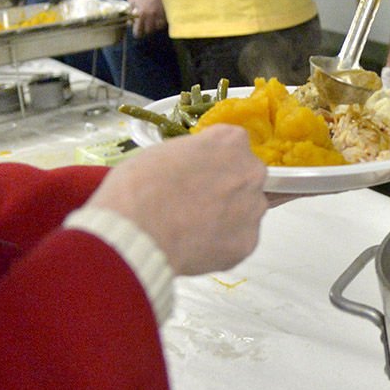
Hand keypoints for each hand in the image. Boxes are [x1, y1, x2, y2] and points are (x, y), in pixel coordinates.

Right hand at [86, 125, 267, 275]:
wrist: (136, 232)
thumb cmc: (139, 188)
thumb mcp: (164, 152)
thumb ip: (193, 157)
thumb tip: (193, 170)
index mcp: (231, 141)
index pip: (232, 147)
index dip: (212, 163)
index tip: (197, 175)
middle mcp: (251, 171)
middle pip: (245, 178)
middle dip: (225, 190)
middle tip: (195, 205)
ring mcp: (253, 208)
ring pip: (246, 211)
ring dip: (227, 219)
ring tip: (193, 230)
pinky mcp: (249, 241)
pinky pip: (239, 241)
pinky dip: (222, 246)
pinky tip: (195, 247)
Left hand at [127, 0, 166, 37]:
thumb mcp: (131, 2)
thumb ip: (130, 13)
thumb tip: (129, 23)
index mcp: (141, 14)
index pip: (139, 30)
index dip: (137, 33)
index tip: (137, 33)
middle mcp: (151, 16)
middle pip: (149, 31)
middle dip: (146, 31)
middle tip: (144, 28)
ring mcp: (160, 14)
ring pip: (158, 27)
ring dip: (154, 27)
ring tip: (151, 24)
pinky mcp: (165, 11)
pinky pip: (164, 21)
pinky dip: (161, 23)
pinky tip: (157, 20)